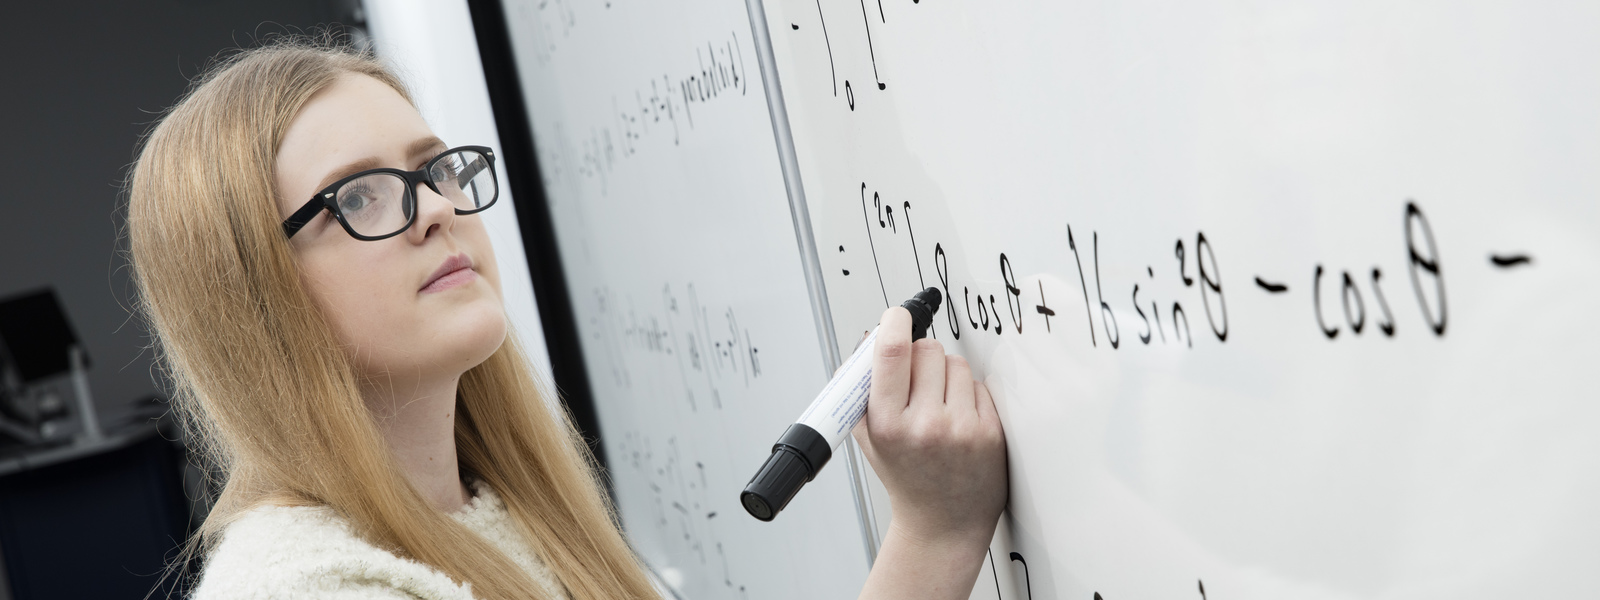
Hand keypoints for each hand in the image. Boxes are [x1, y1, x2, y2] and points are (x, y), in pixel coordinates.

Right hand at [853, 307, 1007, 549]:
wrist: (942, 522)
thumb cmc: (904, 475)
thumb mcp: (868, 436)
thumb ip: (860, 388)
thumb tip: (868, 337)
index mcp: (888, 424)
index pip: (893, 353)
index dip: (895, 323)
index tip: (896, 317)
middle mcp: (925, 426)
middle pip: (928, 350)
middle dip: (920, 355)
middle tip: (916, 379)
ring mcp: (961, 429)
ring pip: (956, 363)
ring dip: (946, 375)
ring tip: (939, 405)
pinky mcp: (990, 432)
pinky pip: (979, 385)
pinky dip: (968, 394)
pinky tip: (959, 420)